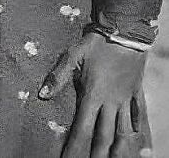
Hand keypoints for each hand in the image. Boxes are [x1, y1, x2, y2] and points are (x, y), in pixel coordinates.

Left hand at [39, 31, 149, 157]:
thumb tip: (42, 95)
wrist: (125, 32)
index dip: (74, 147)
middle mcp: (110, 102)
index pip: (81, 129)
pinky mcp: (135, 91)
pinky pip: (137, 112)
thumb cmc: (96, 44)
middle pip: (104, 135)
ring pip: (123, 130)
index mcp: (92, 95)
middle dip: (97, 154)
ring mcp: (125, 98)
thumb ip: (57, 77)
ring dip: (118, 146)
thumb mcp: (73, 56)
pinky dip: (136, 124)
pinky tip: (135, 134)